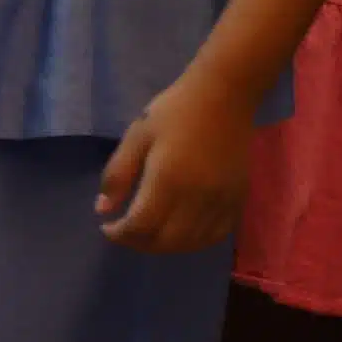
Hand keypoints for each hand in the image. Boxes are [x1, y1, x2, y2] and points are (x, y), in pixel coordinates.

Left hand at [98, 74, 254, 252]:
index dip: (120, 234)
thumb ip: (117, 175)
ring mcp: (221, 199)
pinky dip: (196, 241)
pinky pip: (218, 233)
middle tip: (126, 234)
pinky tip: (181, 232)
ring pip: (192, 242)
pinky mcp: (238, 196)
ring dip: (166, 246)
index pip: (141, 226)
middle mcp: (197, 197)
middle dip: (140, 244)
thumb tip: (103, 210)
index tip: (107, 227)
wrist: (224, 95)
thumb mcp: (135, 138)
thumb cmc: (174, 112)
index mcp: (168, 180)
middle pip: (166, 241)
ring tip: (149, 235)